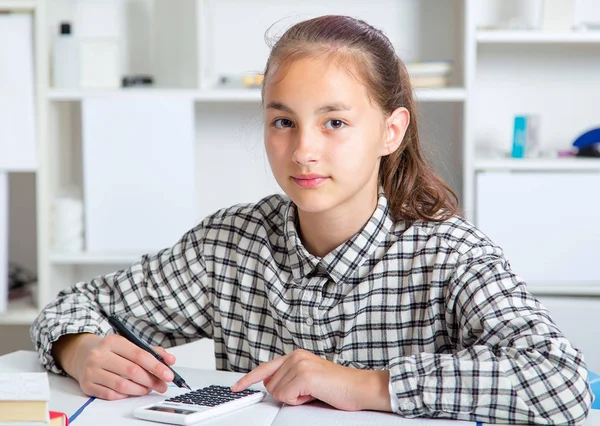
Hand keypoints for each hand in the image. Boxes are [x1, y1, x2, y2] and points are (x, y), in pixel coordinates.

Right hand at [53, 333, 175, 399]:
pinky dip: (125, 395)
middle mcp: (100, 355)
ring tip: (148, 389)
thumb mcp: (129, 344)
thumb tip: (170, 360)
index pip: (139, 355)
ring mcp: (92, 371)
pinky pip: (111, 395)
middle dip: (151, 380)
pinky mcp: (87, 385)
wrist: (81, 354)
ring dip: (140, 389)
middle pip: (132, 371)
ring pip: (122, 385)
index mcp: (113, 341)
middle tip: (162, 385)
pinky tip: (131, 391)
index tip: (169, 374)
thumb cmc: (111, 351)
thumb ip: (151, 351)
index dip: (157, 366)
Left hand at [230, 349, 391, 411]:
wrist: (359, 388)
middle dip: (287, 394)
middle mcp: (296, 356)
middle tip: (308, 392)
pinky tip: (314, 393)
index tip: (236, 387)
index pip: (265, 368)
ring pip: (278, 392)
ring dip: (295, 399)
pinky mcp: (304, 375)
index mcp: (296, 355)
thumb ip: (290, 378)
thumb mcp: (309, 379)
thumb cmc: (338, 387)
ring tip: (314, 392)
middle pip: (270, 385)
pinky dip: (299, 401)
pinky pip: (286, 396)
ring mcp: (299, 364)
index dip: (248, 379)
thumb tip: (272, 386)